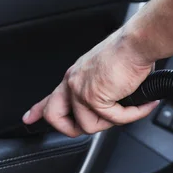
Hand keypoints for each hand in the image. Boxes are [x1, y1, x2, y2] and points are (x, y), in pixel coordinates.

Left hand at [22, 29, 158, 136]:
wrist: (137, 43)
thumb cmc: (130, 51)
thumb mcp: (107, 71)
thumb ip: (103, 90)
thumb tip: (115, 105)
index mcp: (76, 75)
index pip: (51, 96)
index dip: (38, 110)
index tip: (29, 118)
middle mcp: (73, 82)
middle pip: (54, 116)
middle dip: (70, 129)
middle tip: (92, 128)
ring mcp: (81, 91)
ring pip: (89, 126)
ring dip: (113, 121)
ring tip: (130, 108)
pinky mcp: (95, 98)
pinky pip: (113, 120)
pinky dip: (132, 114)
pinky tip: (144, 104)